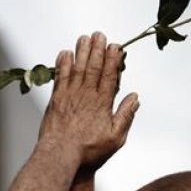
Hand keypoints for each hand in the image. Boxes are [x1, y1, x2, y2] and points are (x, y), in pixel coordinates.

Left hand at [36, 32, 139, 169]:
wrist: (60, 156)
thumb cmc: (89, 151)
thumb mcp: (115, 138)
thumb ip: (125, 115)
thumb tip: (135, 97)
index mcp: (102, 103)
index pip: (110, 75)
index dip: (113, 59)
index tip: (115, 46)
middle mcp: (86, 96)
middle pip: (93, 67)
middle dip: (97, 49)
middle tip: (99, 34)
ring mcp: (70, 96)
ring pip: (77, 68)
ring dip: (81, 51)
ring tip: (84, 38)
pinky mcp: (55, 100)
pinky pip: (60, 77)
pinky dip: (62, 64)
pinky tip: (65, 53)